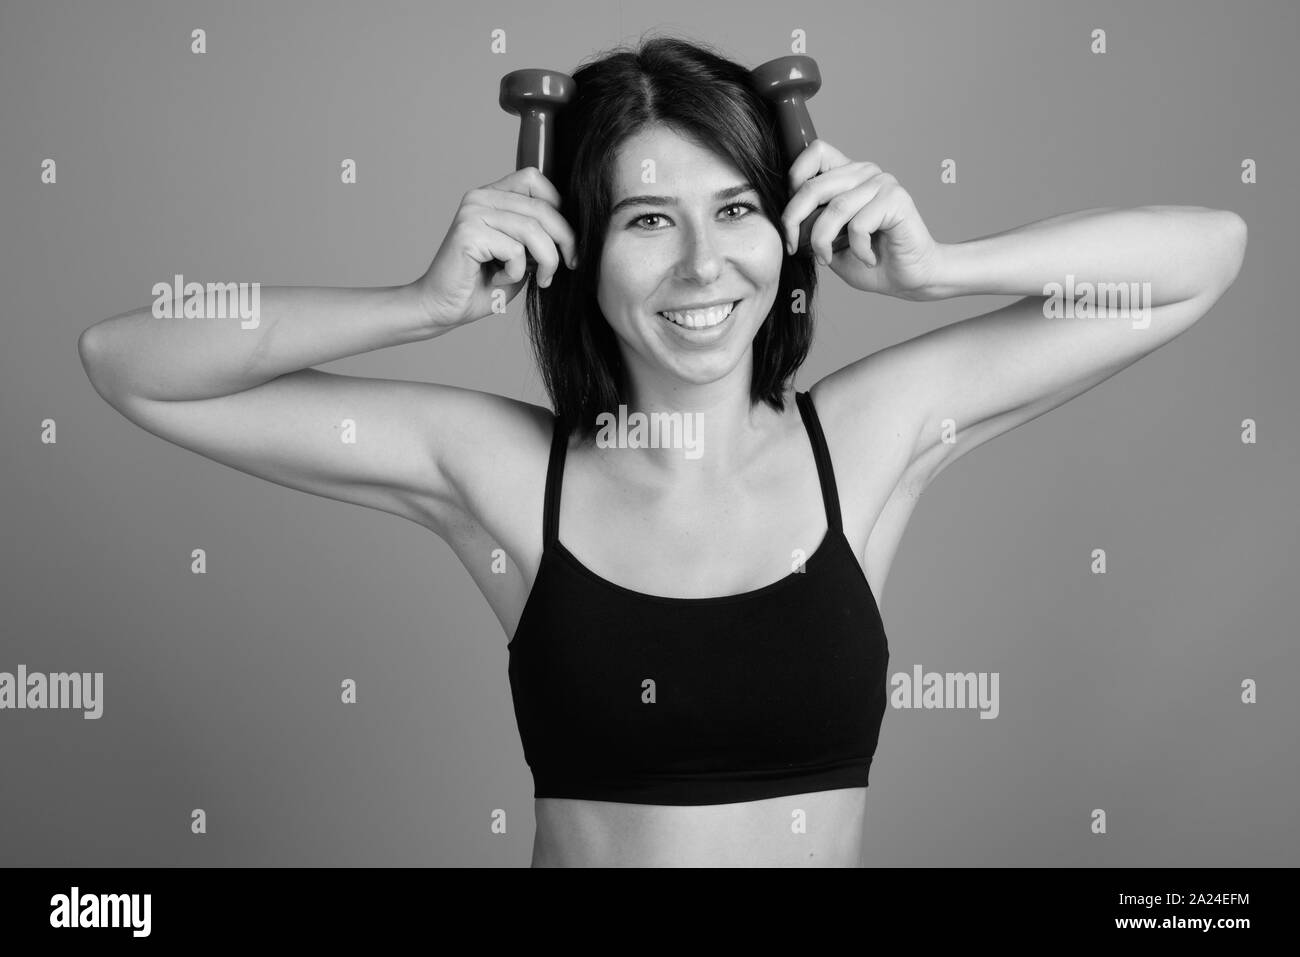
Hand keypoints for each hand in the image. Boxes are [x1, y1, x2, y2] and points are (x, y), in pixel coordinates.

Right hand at [413, 167, 577, 327]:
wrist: (443, 308)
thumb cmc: (482, 285)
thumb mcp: (521, 255)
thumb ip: (539, 235)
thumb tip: (572, 228)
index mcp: (492, 195)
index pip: (535, 179)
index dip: (560, 208)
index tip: (568, 241)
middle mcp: (480, 197)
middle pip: (541, 206)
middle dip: (565, 239)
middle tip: (570, 265)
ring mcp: (472, 212)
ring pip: (532, 230)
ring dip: (547, 261)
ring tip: (541, 280)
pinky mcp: (468, 233)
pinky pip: (515, 250)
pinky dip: (516, 273)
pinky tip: (499, 279)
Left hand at [782, 140, 939, 299]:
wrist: (909, 278)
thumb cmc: (870, 259)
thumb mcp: (829, 241)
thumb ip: (810, 223)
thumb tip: (783, 219)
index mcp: (847, 175)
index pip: (814, 153)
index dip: (794, 180)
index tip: (790, 218)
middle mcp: (864, 172)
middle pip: (814, 185)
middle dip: (793, 220)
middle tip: (793, 246)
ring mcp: (881, 183)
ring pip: (834, 208)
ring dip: (822, 241)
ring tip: (827, 258)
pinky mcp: (896, 199)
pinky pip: (859, 224)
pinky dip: (857, 249)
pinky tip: (867, 258)